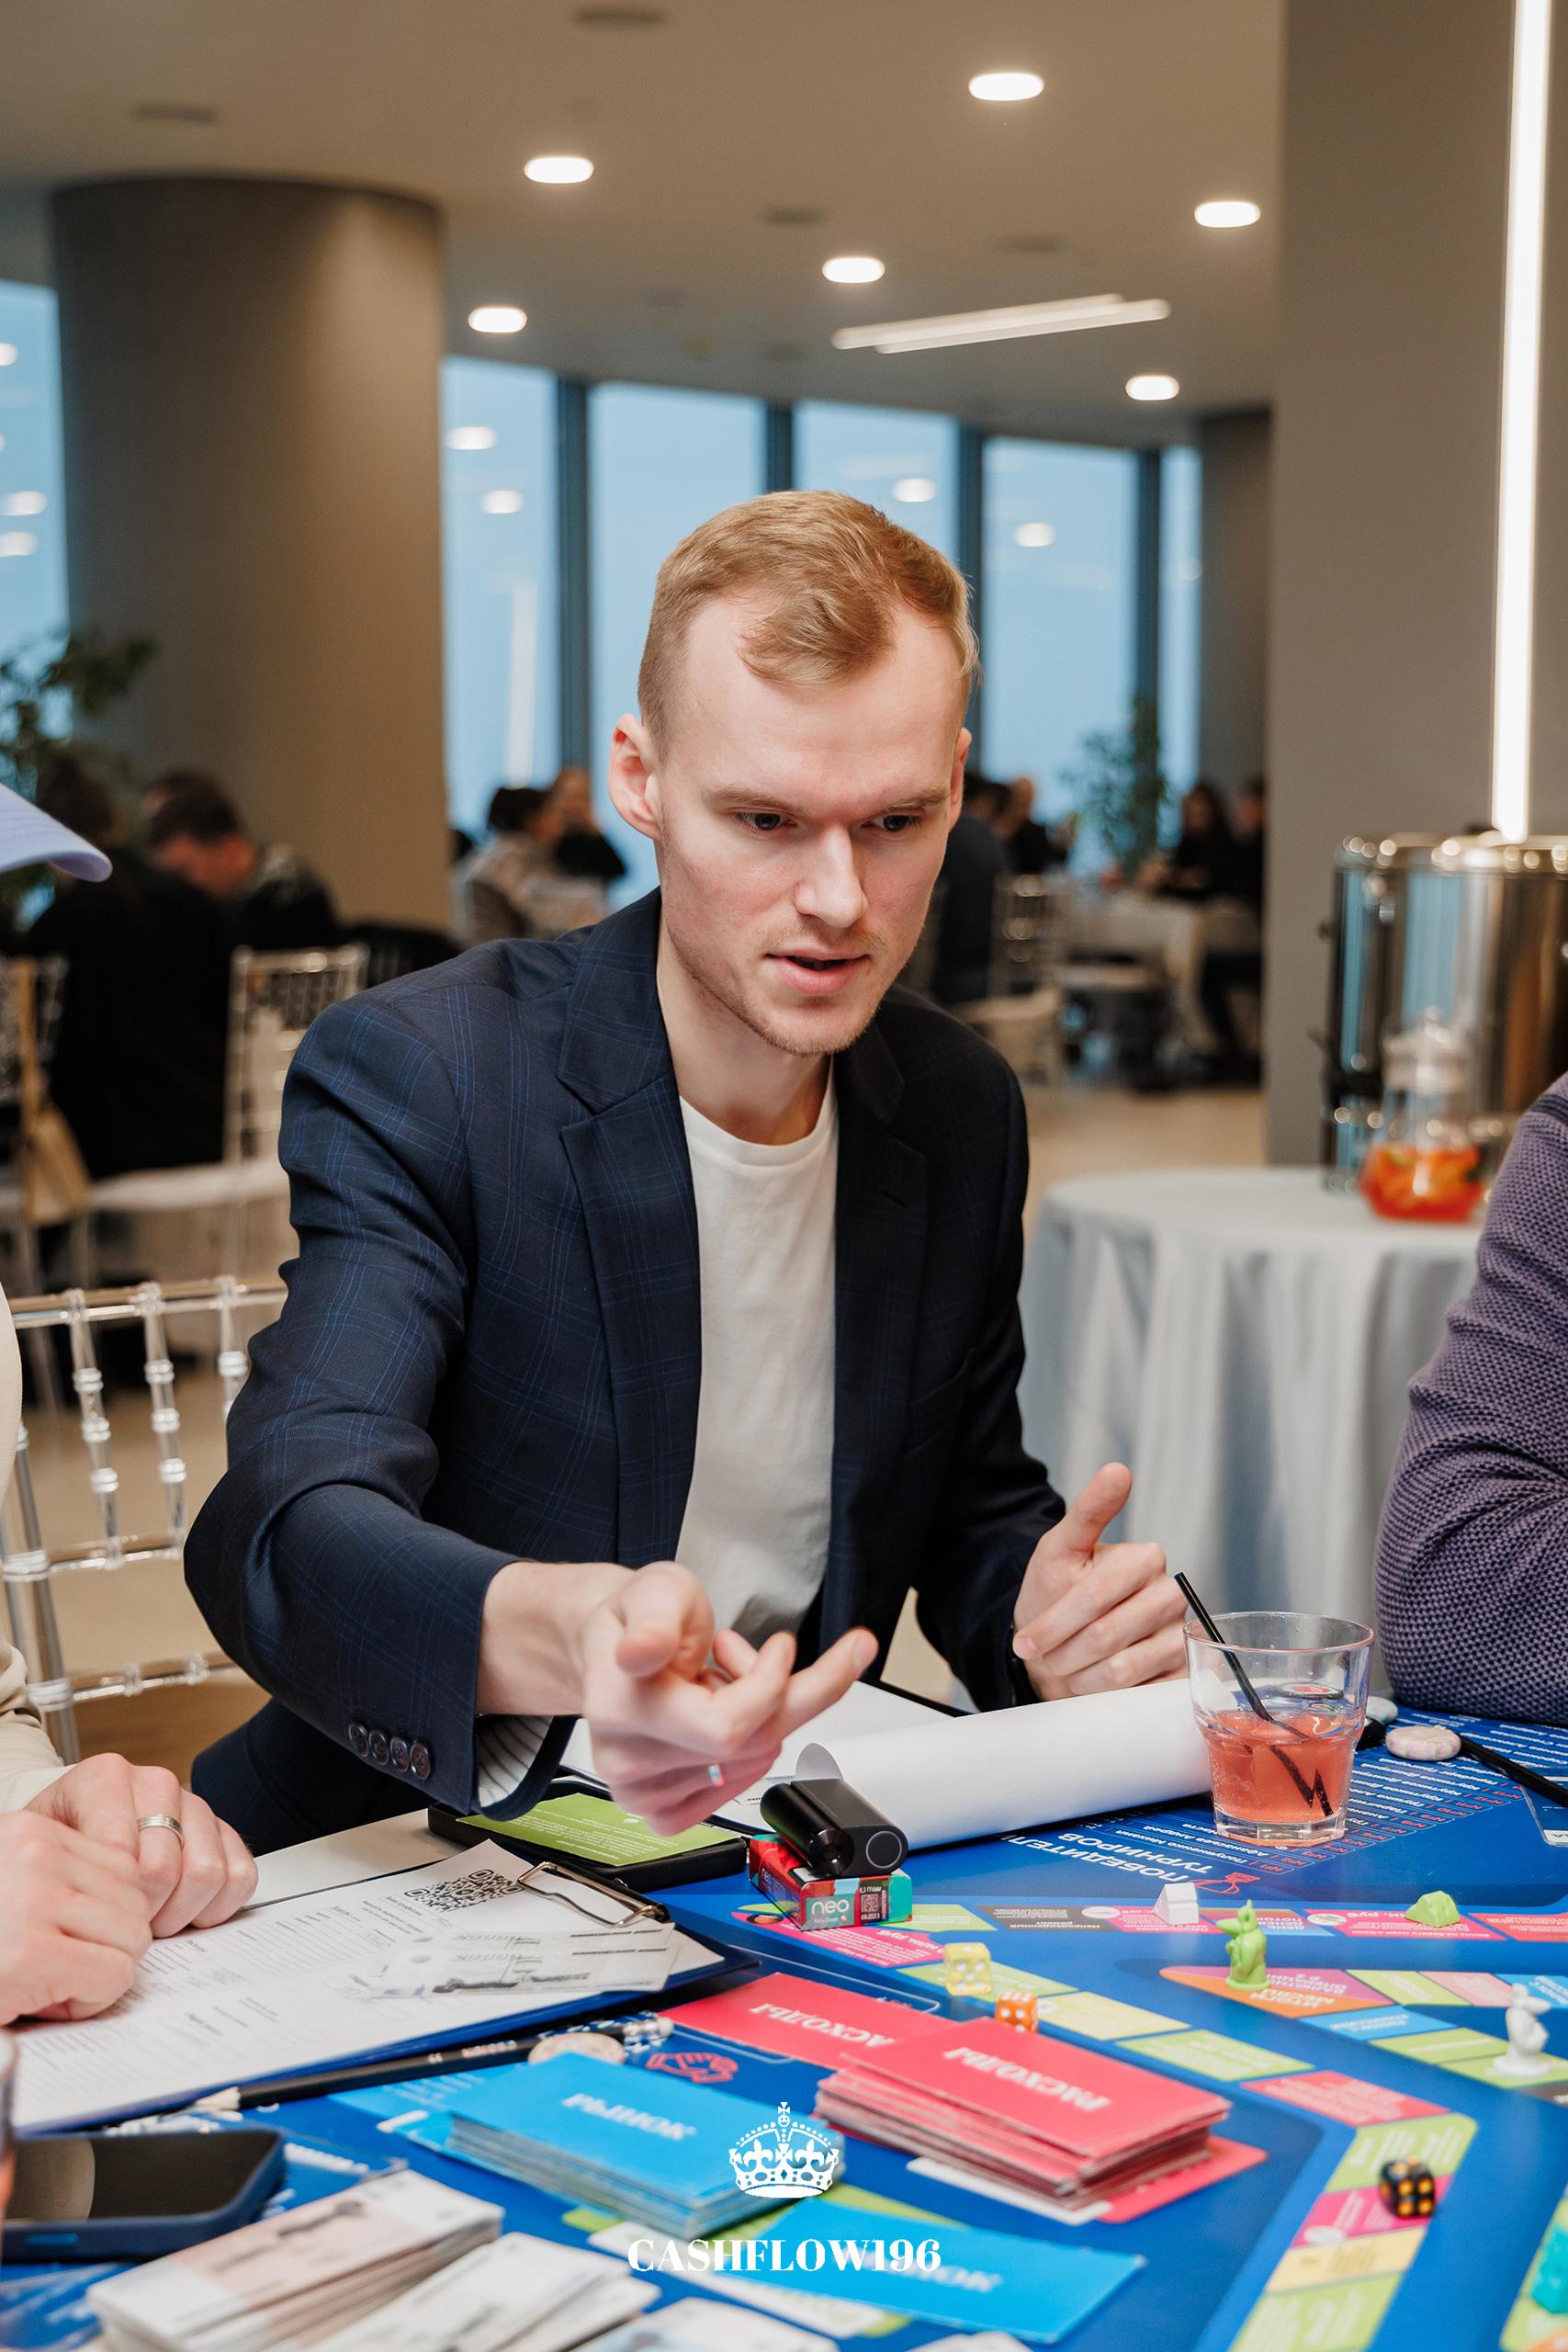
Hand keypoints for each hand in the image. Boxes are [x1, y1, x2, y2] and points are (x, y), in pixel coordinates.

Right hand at [0, 1810, 150, 2021]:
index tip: (65, 1936)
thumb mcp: (14, 1887)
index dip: (103, 1913)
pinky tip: (44, 1999)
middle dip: (106, 1944)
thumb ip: (62, 1882)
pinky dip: (88, 1999)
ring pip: (131, 1938)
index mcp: (28, 1832)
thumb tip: (136, 1911)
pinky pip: (112, 1975)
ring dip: (99, 1972)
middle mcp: (34, 1855)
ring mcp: (34, 1900)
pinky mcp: (32, 1952)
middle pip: (133, 1901)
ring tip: (48, 1982)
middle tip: (59, 1967)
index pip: (122, 1865)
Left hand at [26, 1755, 256, 1936]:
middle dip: (144, 1913)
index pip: (121, 1854)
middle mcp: (154, 1782)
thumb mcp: (39, 1849)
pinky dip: (217, 1906)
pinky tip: (186, 1910)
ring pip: (208, 1873)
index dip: (110, 1902)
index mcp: (105, 1777)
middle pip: (165, 1869)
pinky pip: (241, 1874)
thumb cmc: (58, 1842)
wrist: (76, 1825)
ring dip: (180, 1913)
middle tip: (124, 1923)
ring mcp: (194, 1803)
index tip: (95, 1914)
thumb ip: (58, 1867)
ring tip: (153, 1917)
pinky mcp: (223, 1829)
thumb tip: (89, 1909)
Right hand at [580, 1561, 876, 1833]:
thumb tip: (639, 1652)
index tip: (783, 1644)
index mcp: (617, 1707)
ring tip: (720, 1681)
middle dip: (779, 1692)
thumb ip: (655, 1620)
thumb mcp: (655, 1592)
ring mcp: (643, 1795)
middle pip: (750, 1746)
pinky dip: (752, 1746)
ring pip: (754, 1762)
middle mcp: (624, 1762)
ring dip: (762, 1716)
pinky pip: (740, 1786)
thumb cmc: (641, 1620)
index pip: (725, 1726)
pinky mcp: (664, 1815)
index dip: (770, 1683)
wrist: (615, 1652)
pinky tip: (722, 1716)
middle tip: (767, 1652)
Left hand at [1011, 1463, 1184, 1700]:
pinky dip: (1103, 1693)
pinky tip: (1091, 1682)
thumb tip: (1117, 1469)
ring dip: (1078, 1676)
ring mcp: (1180, 1636)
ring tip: (1065, 1667)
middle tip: (1045, 1657)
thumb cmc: (1059, 1594)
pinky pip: (1139, 1692)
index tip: (1026, 1642)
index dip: (1054, 1623)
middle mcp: (1171, 1595)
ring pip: (1120, 1668)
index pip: (1094, 1595)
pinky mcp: (1181, 1673)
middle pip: (1104, 1634)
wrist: (1065, 1643)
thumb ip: (1088, 1511)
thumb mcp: (1060, 1550)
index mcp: (1145, 1559)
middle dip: (1062, 1652)